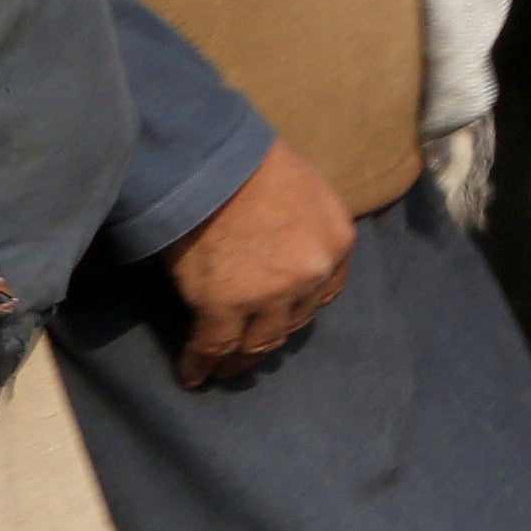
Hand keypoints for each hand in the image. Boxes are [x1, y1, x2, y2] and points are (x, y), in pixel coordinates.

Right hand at [165, 138, 354, 386]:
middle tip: (248, 353)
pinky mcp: (224, 304)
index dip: (300, 308)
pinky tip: (192, 375)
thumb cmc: (252, 161)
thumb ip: (306, 226)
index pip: (324, 292)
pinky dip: (201, 363)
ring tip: (221, 372)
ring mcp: (271, 293)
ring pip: (257, 341)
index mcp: (338, 243)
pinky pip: (214, 344)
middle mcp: (313, 274)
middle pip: (293, 320)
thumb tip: (281, 247)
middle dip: (270, 338)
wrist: (210, 156)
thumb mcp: (306, 188)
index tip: (281, 320)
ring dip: (238, 361)